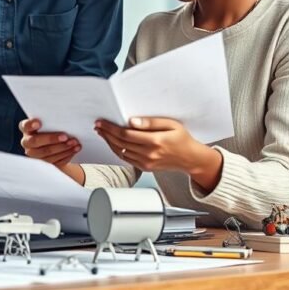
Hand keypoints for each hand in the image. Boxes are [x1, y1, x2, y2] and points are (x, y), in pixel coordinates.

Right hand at [19, 118, 81, 171]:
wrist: (54, 143)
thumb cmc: (51, 128)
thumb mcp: (49, 122)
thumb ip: (51, 120)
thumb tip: (63, 117)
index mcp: (27, 129)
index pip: (25, 126)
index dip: (31, 125)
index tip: (39, 123)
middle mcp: (27, 142)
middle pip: (35, 141)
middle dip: (51, 139)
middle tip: (65, 136)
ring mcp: (34, 154)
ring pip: (47, 153)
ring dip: (63, 148)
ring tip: (74, 142)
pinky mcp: (44, 164)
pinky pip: (55, 161)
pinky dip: (66, 154)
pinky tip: (74, 149)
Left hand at [95, 117, 220, 187]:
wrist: (190, 158)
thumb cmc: (182, 139)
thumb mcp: (171, 124)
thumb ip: (151, 122)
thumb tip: (132, 121)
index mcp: (155, 141)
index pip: (126, 134)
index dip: (111, 128)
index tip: (102, 122)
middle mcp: (149, 153)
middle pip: (120, 142)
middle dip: (106, 133)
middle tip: (98, 125)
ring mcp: (146, 162)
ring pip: (120, 151)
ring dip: (109, 141)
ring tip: (102, 132)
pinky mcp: (145, 167)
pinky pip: (125, 158)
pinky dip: (116, 150)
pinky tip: (112, 142)